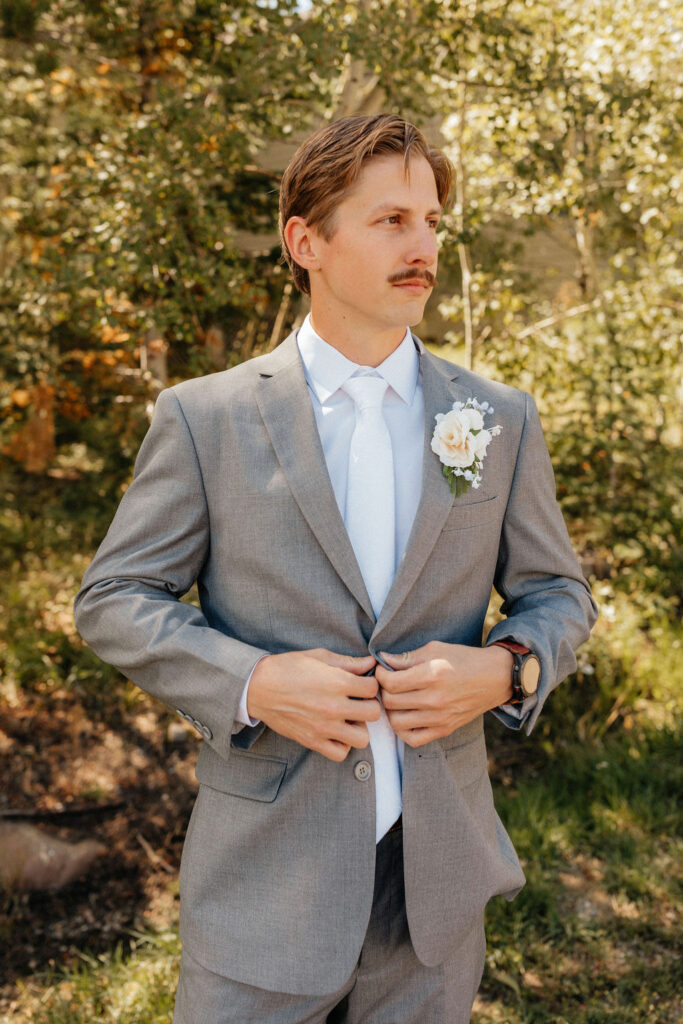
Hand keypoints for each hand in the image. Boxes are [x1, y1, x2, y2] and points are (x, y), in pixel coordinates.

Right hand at [247, 649, 379, 761]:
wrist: (257, 687)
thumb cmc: (288, 668)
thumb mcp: (319, 657)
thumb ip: (348, 662)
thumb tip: (370, 663)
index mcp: (337, 682)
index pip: (373, 688)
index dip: (370, 684)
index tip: (361, 683)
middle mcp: (333, 707)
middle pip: (374, 713)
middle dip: (368, 705)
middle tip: (357, 701)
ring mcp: (323, 727)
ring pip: (362, 738)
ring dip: (359, 728)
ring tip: (348, 718)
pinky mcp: (312, 741)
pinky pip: (340, 753)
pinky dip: (342, 744)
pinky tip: (336, 731)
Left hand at [375, 642, 512, 747]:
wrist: (495, 678)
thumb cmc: (464, 659)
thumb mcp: (435, 649)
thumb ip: (407, 657)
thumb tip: (382, 659)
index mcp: (432, 675)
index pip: (390, 683)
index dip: (380, 675)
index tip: (382, 669)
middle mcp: (435, 699)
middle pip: (390, 702)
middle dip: (383, 690)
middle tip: (387, 683)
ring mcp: (440, 718)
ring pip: (397, 722)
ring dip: (390, 710)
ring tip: (395, 699)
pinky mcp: (445, 730)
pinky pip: (413, 739)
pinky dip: (403, 730)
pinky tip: (405, 716)